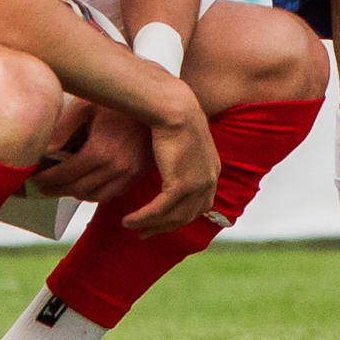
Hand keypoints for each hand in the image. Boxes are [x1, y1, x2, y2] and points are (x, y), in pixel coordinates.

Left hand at [31, 103, 151, 203]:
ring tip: (62, 185)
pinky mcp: (138, 175)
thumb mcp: (85, 107)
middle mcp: (116, 167)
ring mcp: (130, 173)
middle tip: (42, 185)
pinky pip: (111, 194)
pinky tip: (85, 183)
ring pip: (93, 196)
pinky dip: (94, 193)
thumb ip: (62, 129)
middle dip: (55, 189)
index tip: (35, 178)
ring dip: (74, 193)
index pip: (64, 175)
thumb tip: (44, 151)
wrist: (155, 102)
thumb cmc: (119, 103)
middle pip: (76, 189)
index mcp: (100, 151)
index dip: (45, 179)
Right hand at [123, 101, 217, 235]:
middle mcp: (209, 179)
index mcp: (212, 169)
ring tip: (131, 226)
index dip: (179, 216)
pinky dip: (143, 218)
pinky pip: (160, 210)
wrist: (173, 106)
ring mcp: (198, 183)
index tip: (160, 222)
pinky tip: (128, 219)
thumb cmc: (171, 116)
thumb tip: (168, 165)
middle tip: (143, 233)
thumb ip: (178, 157)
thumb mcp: (180, 140)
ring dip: (149, 225)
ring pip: (173, 217)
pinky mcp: (182, 184)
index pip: (199, 204)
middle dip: (164, 227)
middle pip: (187, 215)